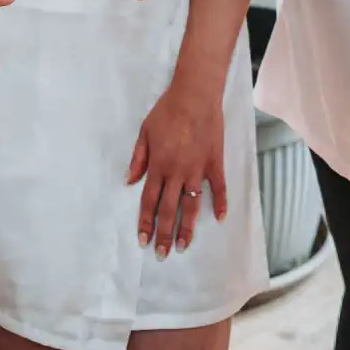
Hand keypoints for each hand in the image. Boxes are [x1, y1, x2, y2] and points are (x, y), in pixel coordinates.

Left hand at [127, 80, 227, 257]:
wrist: (195, 95)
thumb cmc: (167, 111)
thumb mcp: (144, 132)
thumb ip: (138, 158)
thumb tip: (129, 181)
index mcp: (158, 165)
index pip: (149, 201)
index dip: (146, 222)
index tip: (143, 240)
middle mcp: (177, 172)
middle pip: (169, 209)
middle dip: (164, 234)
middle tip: (162, 254)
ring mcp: (198, 170)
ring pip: (191, 205)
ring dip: (187, 227)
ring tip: (183, 246)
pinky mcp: (215, 163)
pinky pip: (219, 188)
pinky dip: (220, 203)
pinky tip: (220, 219)